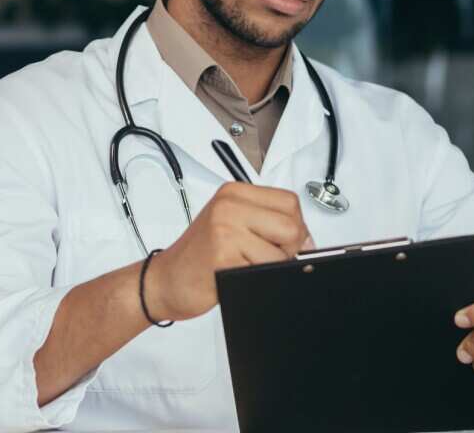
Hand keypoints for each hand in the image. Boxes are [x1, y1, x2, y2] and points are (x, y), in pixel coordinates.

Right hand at [145, 182, 312, 321]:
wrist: (164, 281)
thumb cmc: (199, 256)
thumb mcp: (233, 226)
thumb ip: (269, 223)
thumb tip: (309, 239)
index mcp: (234, 192)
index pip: (290, 203)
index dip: (297, 227)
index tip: (287, 243)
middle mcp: (229, 205)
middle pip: (292, 225)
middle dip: (289, 249)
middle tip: (265, 258)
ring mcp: (226, 228)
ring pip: (282, 251)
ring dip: (272, 266)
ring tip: (245, 265)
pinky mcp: (224, 254)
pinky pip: (265, 268)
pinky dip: (258, 276)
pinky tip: (236, 273)